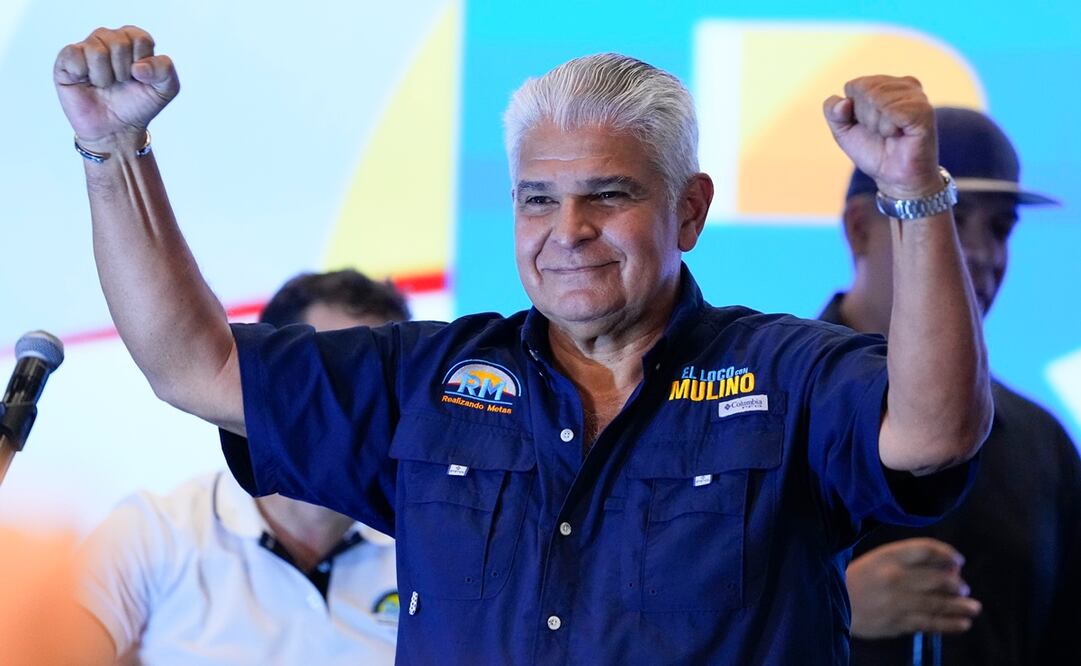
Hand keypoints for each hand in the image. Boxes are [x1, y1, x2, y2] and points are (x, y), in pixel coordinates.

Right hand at [54, 26, 178, 146]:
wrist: (116, 130)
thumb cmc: (138, 105)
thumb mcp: (166, 89)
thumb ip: (165, 69)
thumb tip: (138, 66)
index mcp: (133, 40)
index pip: (140, 38)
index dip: (142, 62)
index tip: (139, 77)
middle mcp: (108, 39)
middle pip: (119, 42)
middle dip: (123, 71)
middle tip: (120, 83)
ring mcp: (86, 48)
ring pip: (97, 50)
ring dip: (104, 76)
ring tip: (104, 84)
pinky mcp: (66, 60)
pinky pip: (73, 55)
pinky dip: (82, 74)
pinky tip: (85, 81)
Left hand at [823, 76, 940, 199]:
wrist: (893, 177)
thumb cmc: (873, 150)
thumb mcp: (843, 130)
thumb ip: (832, 111)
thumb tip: (843, 102)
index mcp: (886, 83)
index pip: (854, 86)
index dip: (853, 111)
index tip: (869, 126)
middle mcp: (904, 84)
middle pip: (865, 89)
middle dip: (865, 117)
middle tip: (881, 132)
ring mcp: (917, 96)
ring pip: (878, 99)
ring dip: (878, 125)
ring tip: (891, 134)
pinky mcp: (924, 110)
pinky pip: (892, 111)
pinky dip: (889, 128)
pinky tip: (899, 135)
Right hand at [847, 538, 981, 638]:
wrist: (832, 604)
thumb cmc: (856, 579)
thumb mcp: (877, 560)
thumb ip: (906, 561)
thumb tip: (945, 567)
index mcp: (887, 557)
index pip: (925, 549)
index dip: (947, 553)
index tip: (959, 560)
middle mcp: (895, 577)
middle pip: (937, 578)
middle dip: (956, 584)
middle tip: (964, 588)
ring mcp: (897, 602)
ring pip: (937, 603)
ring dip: (960, 606)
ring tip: (974, 608)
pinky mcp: (898, 623)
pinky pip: (929, 624)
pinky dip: (949, 624)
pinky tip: (962, 624)